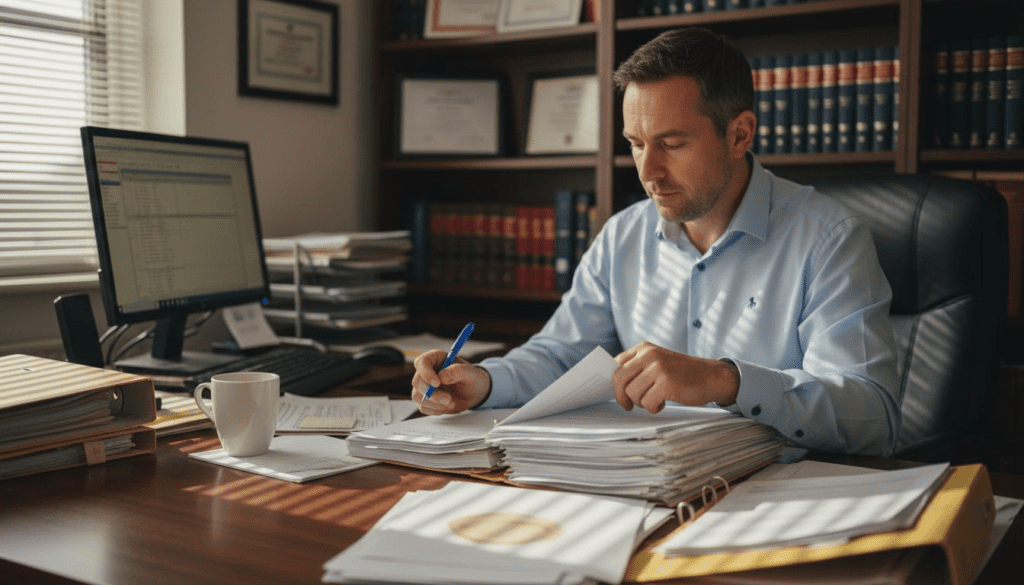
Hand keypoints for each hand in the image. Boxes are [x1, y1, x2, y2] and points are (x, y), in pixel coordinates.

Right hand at [411, 349, 491, 414]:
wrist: (474, 393)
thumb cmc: (472, 379)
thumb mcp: (471, 373)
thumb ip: (458, 371)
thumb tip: (442, 377)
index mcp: (436, 359)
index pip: (421, 362)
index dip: (425, 373)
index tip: (437, 383)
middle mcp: (427, 371)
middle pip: (417, 382)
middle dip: (432, 394)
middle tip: (448, 399)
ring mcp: (425, 386)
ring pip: (417, 396)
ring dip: (435, 403)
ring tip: (451, 402)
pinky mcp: (426, 399)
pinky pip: (423, 407)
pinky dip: (436, 410)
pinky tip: (448, 406)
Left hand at [613, 342, 739, 412]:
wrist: (713, 377)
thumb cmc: (683, 374)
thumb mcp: (658, 362)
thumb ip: (638, 368)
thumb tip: (614, 384)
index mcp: (644, 348)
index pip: (616, 364)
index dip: (614, 383)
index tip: (620, 393)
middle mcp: (649, 354)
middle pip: (619, 379)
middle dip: (621, 397)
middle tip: (628, 406)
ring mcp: (658, 367)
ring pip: (632, 393)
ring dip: (641, 403)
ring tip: (654, 400)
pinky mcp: (667, 382)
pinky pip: (647, 402)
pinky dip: (653, 408)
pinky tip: (663, 403)